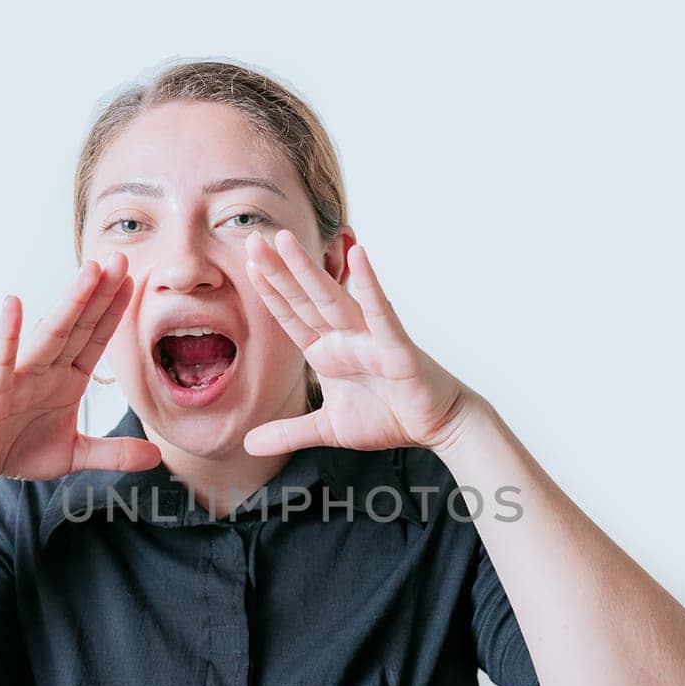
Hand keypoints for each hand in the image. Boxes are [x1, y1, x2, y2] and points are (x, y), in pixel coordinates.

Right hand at [0, 251, 161, 496]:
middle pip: (79, 326)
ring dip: (70, 304)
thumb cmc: (14, 449)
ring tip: (89, 272)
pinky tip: (13, 305)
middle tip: (122, 259)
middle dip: (100, 294)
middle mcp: (45, 369)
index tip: (134, 281)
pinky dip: (7, 334)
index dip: (114, 312)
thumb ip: (113, 454)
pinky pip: (1, 360)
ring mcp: (19, 376)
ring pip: (50, 335)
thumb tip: (154, 456)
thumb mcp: (74, 455)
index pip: (96, 339)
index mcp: (66, 379)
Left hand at [242, 229, 478, 455]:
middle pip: (304, 299)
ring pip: (333, 298)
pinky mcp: (397, 347)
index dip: (270, 293)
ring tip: (284, 240)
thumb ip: (288, 434)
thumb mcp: (327, 430)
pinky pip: (381, 313)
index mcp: (327, 351)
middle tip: (251, 239)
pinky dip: (371, 285)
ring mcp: (370, 338)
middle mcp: (345, 338)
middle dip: (278, 270)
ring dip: (307, 270)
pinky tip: (358, 254)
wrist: (437, 426)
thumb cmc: (389, 417)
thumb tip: (249, 446)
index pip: (292, 317)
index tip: (248, 264)